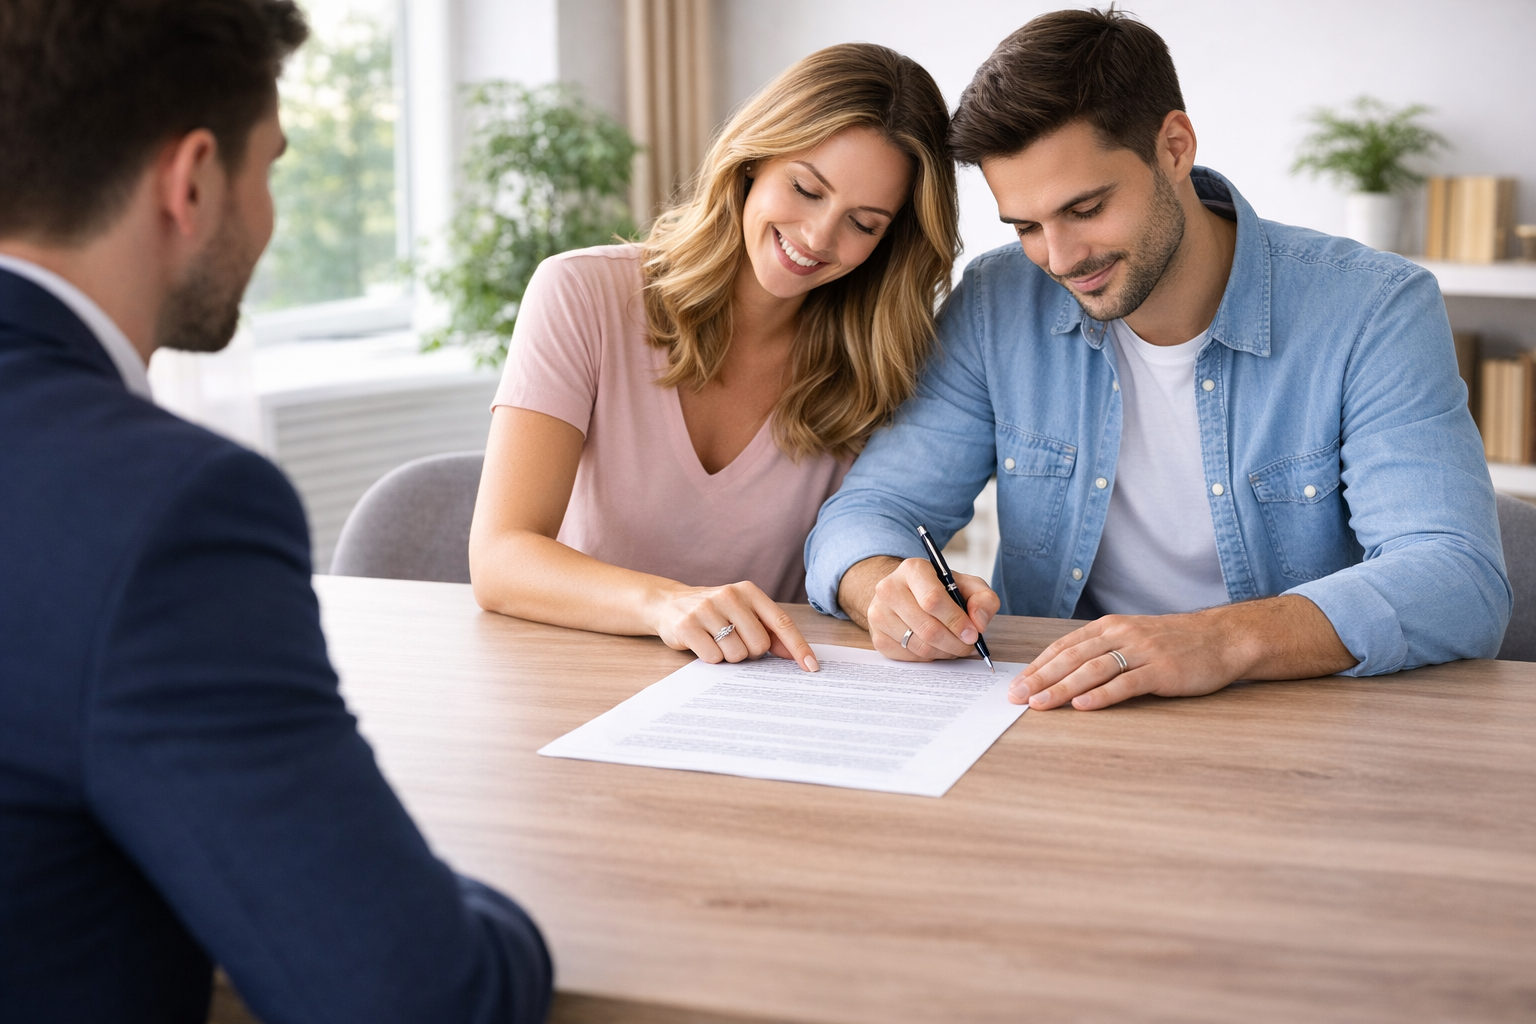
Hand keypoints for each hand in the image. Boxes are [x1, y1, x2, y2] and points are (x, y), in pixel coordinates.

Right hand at [649, 581, 818, 671]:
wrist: (668, 604)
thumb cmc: (715, 613)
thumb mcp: (743, 614)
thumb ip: (769, 631)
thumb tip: (796, 656)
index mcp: (749, 591)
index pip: (781, 623)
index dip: (798, 647)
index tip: (811, 667)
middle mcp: (729, 596)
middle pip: (759, 645)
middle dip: (750, 652)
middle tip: (734, 642)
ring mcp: (707, 610)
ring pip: (736, 654)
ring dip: (729, 656)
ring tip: (716, 641)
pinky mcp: (687, 626)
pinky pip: (713, 658)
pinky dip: (711, 659)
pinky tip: (702, 644)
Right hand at [862, 557, 999, 662]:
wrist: (905, 593)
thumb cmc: (939, 589)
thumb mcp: (967, 585)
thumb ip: (983, 599)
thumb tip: (978, 623)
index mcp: (912, 569)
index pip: (933, 600)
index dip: (956, 621)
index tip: (972, 633)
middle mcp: (889, 589)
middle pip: (927, 628)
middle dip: (955, 643)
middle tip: (968, 645)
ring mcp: (878, 614)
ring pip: (920, 646)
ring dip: (945, 652)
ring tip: (955, 645)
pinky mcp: (877, 636)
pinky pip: (910, 656)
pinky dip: (929, 656)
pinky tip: (936, 646)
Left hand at [1010, 596, 1356, 710]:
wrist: (1224, 638)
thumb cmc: (1175, 643)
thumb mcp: (1133, 638)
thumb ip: (1103, 651)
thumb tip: (1065, 674)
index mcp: (1110, 627)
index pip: (1064, 646)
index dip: (1037, 665)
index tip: (1016, 683)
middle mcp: (1122, 635)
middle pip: (1071, 657)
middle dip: (1040, 678)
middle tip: (1016, 696)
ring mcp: (1142, 651)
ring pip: (1092, 669)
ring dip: (1062, 687)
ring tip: (1039, 703)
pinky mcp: (1162, 670)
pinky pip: (1126, 683)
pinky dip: (1102, 695)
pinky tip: (1082, 705)